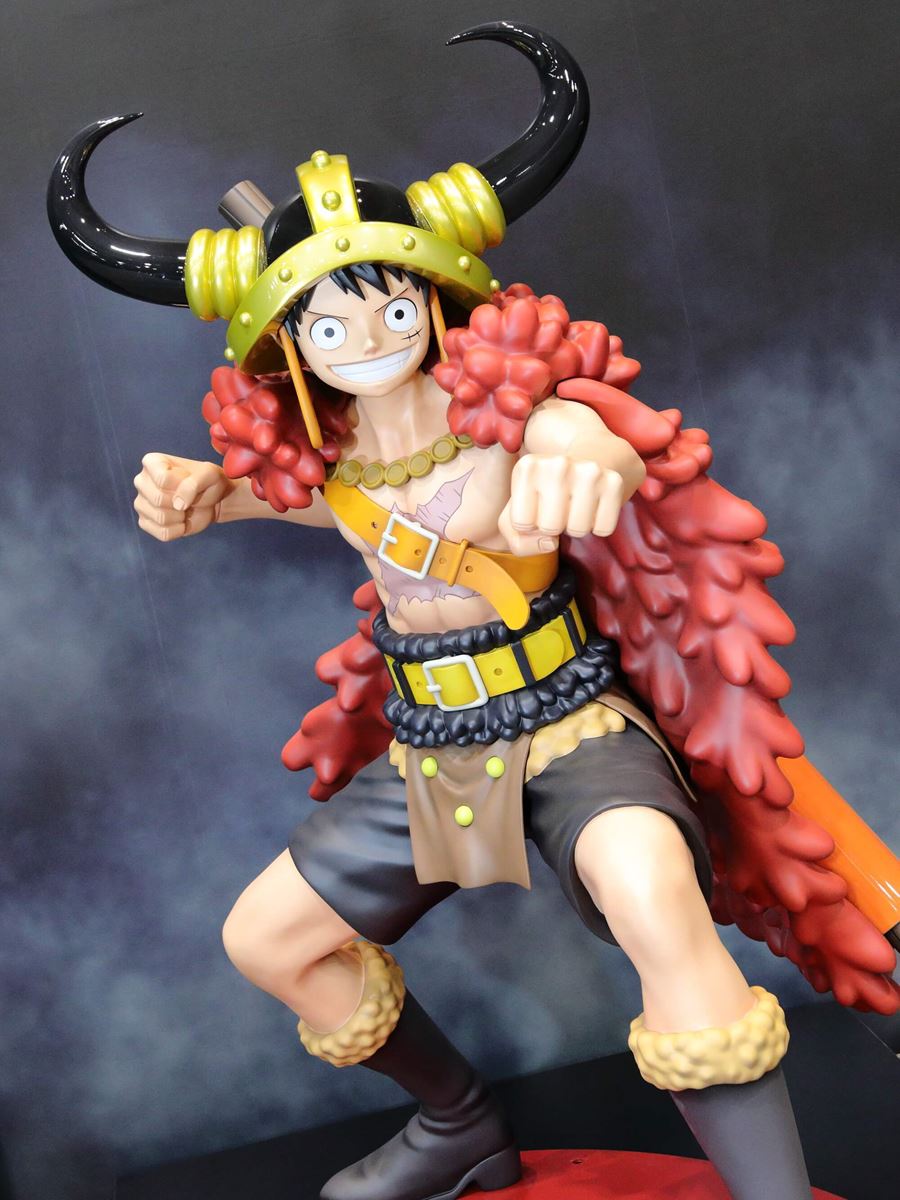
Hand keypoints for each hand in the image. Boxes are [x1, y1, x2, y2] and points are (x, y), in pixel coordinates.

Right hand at [133, 453, 233, 541]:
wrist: (211, 501)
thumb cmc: (208, 483)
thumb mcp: (209, 475)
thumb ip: (193, 484)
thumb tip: (178, 504)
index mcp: (152, 462)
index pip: (163, 479)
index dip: (182, 485)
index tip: (190, 482)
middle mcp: (141, 481)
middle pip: (158, 499)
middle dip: (181, 503)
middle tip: (189, 499)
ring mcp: (141, 503)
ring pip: (160, 518)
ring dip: (181, 517)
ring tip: (185, 509)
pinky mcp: (145, 522)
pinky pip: (162, 533)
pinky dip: (179, 530)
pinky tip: (181, 521)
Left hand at [499, 453, 626, 554]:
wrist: (591, 458)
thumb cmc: (546, 492)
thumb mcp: (517, 510)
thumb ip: (517, 538)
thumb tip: (549, 543)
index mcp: (527, 467)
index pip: (521, 523)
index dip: (529, 524)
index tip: (535, 506)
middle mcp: (557, 464)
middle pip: (550, 528)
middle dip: (553, 527)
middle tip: (558, 507)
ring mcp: (589, 471)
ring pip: (578, 530)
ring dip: (575, 526)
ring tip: (575, 505)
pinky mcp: (614, 482)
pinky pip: (603, 529)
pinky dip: (598, 526)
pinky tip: (593, 505)